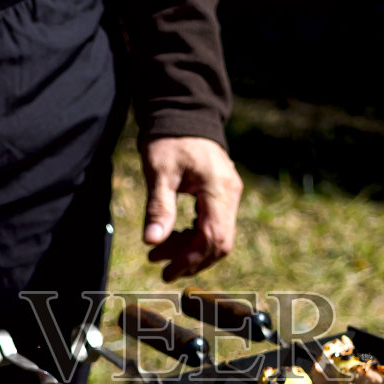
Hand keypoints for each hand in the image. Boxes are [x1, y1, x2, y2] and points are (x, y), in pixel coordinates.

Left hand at [141, 136, 241, 281]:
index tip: (166, 271)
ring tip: (160, 251)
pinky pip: (214, 224)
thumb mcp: (159, 172)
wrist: (182, 113)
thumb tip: (152, 242)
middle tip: (160, 266)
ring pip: (217, 236)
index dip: (191, 260)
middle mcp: (230, 195)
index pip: (213, 238)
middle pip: (219, 243)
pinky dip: (194, 236)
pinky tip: (174, 235)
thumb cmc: (169, 139)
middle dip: (190, 260)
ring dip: (190, 250)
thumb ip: (159, 207)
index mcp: (218, 190)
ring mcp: (229, 194)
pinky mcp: (222, 194)